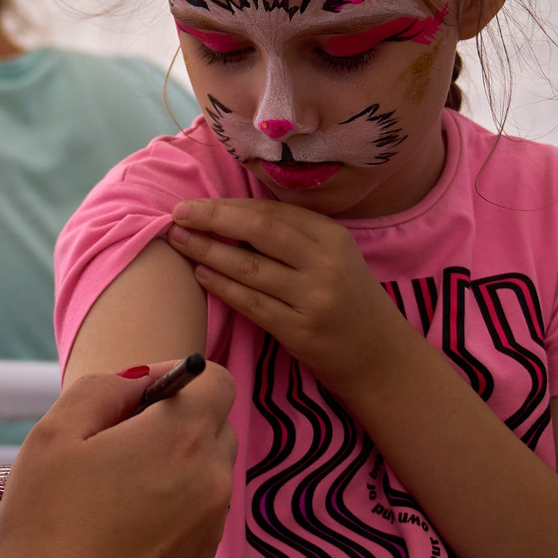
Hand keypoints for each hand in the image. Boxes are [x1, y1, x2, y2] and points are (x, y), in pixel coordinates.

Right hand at [0, 361, 237, 557]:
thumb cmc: (47, 527)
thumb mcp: (54, 433)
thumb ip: (105, 387)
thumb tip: (141, 382)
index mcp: (184, 437)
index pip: (215, 380)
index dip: (176, 380)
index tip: (134, 402)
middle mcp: (214, 478)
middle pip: (213, 425)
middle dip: (173, 425)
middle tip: (113, 449)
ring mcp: (212, 525)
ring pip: (205, 472)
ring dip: (171, 469)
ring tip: (111, 494)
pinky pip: (197, 514)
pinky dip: (170, 509)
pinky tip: (120, 530)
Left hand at [164, 198, 412, 388]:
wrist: (380, 355)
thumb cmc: (347, 300)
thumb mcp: (334, 257)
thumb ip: (294, 237)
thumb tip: (230, 216)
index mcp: (333, 236)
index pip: (272, 213)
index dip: (229, 206)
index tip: (194, 203)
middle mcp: (325, 263)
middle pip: (259, 232)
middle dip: (213, 219)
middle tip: (178, 214)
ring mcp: (313, 298)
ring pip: (250, 268)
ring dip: (208, 251)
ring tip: (179, 240)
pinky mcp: (300, 331)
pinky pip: (252, 303)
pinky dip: (222, 287)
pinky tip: (201, 274)